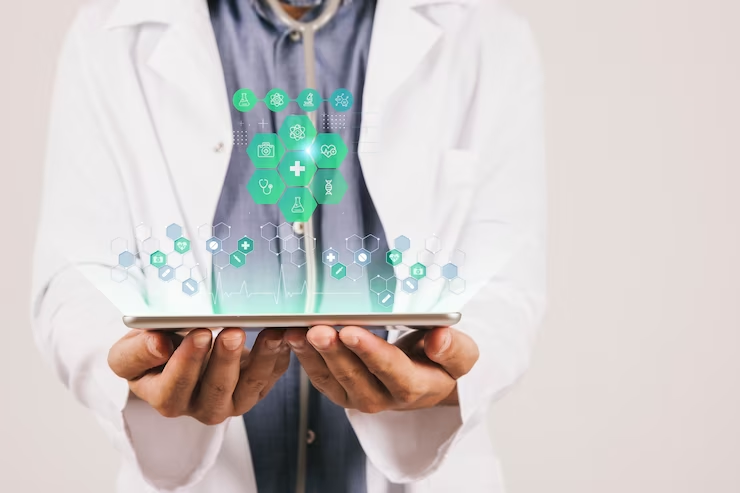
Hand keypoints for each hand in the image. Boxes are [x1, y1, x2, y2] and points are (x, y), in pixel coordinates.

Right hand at [108, 328, 289, 424]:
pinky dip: (279, 355)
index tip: (198, 334)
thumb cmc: (151, 352)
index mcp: (166, 399)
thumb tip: (157, 344)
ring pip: (250, 387)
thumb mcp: (129, 352)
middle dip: (226, 360)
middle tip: (232, 331)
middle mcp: (200, 406)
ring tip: (270, 333)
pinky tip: (284, 334)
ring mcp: (231, 400)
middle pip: (216, 391)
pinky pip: (271, 376)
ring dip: (262, 359)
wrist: (175, 351)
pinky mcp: (254, 389)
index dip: (187, 363)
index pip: (174, 388)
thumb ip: (137, 351)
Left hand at [285, 326, 478, 412]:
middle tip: (317, 329)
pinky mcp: (343, 392)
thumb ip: (454, 349)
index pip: (395, 374)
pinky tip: (293, 337)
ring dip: (314, 356)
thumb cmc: (442, 361)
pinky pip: (321, 378)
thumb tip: (439, 338)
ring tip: (298, 332)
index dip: (372, 354)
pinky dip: (305, 358)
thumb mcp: (461, 355)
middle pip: (357, 379)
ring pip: (334, 381)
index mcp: (418, 388)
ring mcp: (361, 397)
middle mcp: (386, 398)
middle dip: (335, 353)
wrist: (429, 379)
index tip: (352, 331)